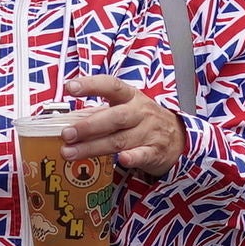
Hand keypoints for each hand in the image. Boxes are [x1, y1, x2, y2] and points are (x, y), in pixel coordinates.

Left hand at [58, 74, 181, 180]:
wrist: (178, 138)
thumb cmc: (143, 121)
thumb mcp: (126, 108)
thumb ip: (99, 113)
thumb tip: (67, 119)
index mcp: (131, 97)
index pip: (111, 85)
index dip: (91, 85)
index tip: (70, 87)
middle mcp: (140, 112)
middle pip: (114, 117)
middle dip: (88, 126)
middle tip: (66, 134)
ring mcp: (149, 132)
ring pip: (120, 140)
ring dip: (93, 147)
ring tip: (70, 153)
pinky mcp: (155, 152)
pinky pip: (143, 155)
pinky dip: (131, 158)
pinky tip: (120, 160)